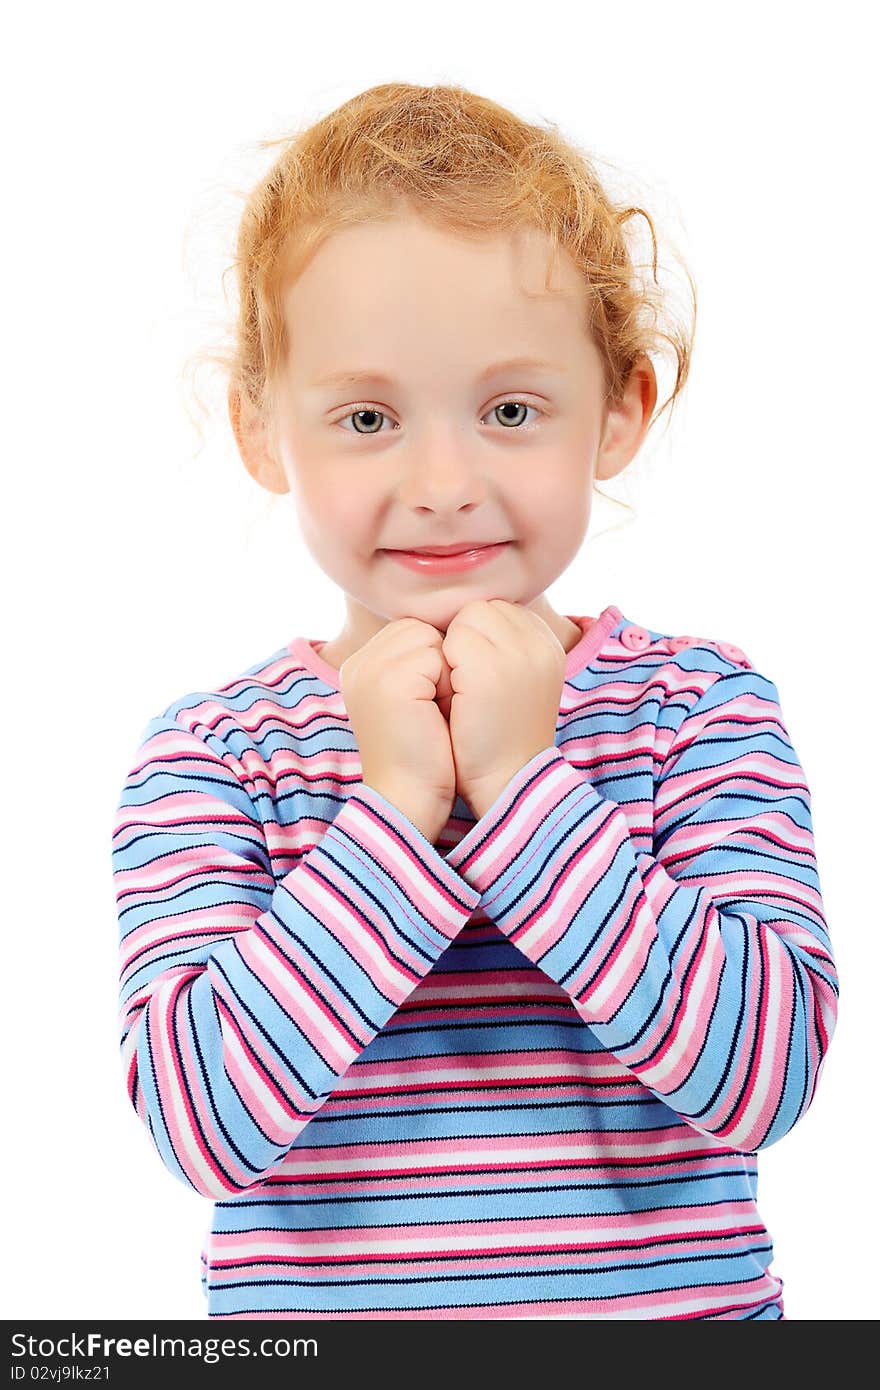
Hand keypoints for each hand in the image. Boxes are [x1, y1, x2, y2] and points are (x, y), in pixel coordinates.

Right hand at [340, 618, 456, 842]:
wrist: (409, 798)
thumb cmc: (422, 754)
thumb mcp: (412, 699)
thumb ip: (415, 662)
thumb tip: (450, 631)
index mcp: (360, 665)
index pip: (412, 630)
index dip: (434, 662)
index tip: (427, 704)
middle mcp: (359, 662)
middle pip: (421, 629)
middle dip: (440, 664)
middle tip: (430, 710)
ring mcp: (371, 669)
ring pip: (431, 638)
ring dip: (446, 674)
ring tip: (433, 713)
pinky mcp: (390, 680)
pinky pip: (438, 657)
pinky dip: (448, 686)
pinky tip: (435, 717)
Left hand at [441, 600, 565, 818]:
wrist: (505, 781)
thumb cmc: (501, 733)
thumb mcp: (515, 678)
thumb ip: (502, 643)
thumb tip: (465, 615)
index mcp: (548, 643)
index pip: (498, 610)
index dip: (477, 638)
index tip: (478, 675)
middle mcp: (538, 642)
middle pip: (481, 609)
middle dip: (464, 638)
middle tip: (467, 684)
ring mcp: (515, 654)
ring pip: (464, 620)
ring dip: (451, 650)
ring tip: (462, 690)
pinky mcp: (487, 670)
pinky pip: (448, 641)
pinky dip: (441, 666)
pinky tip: (452, 697)